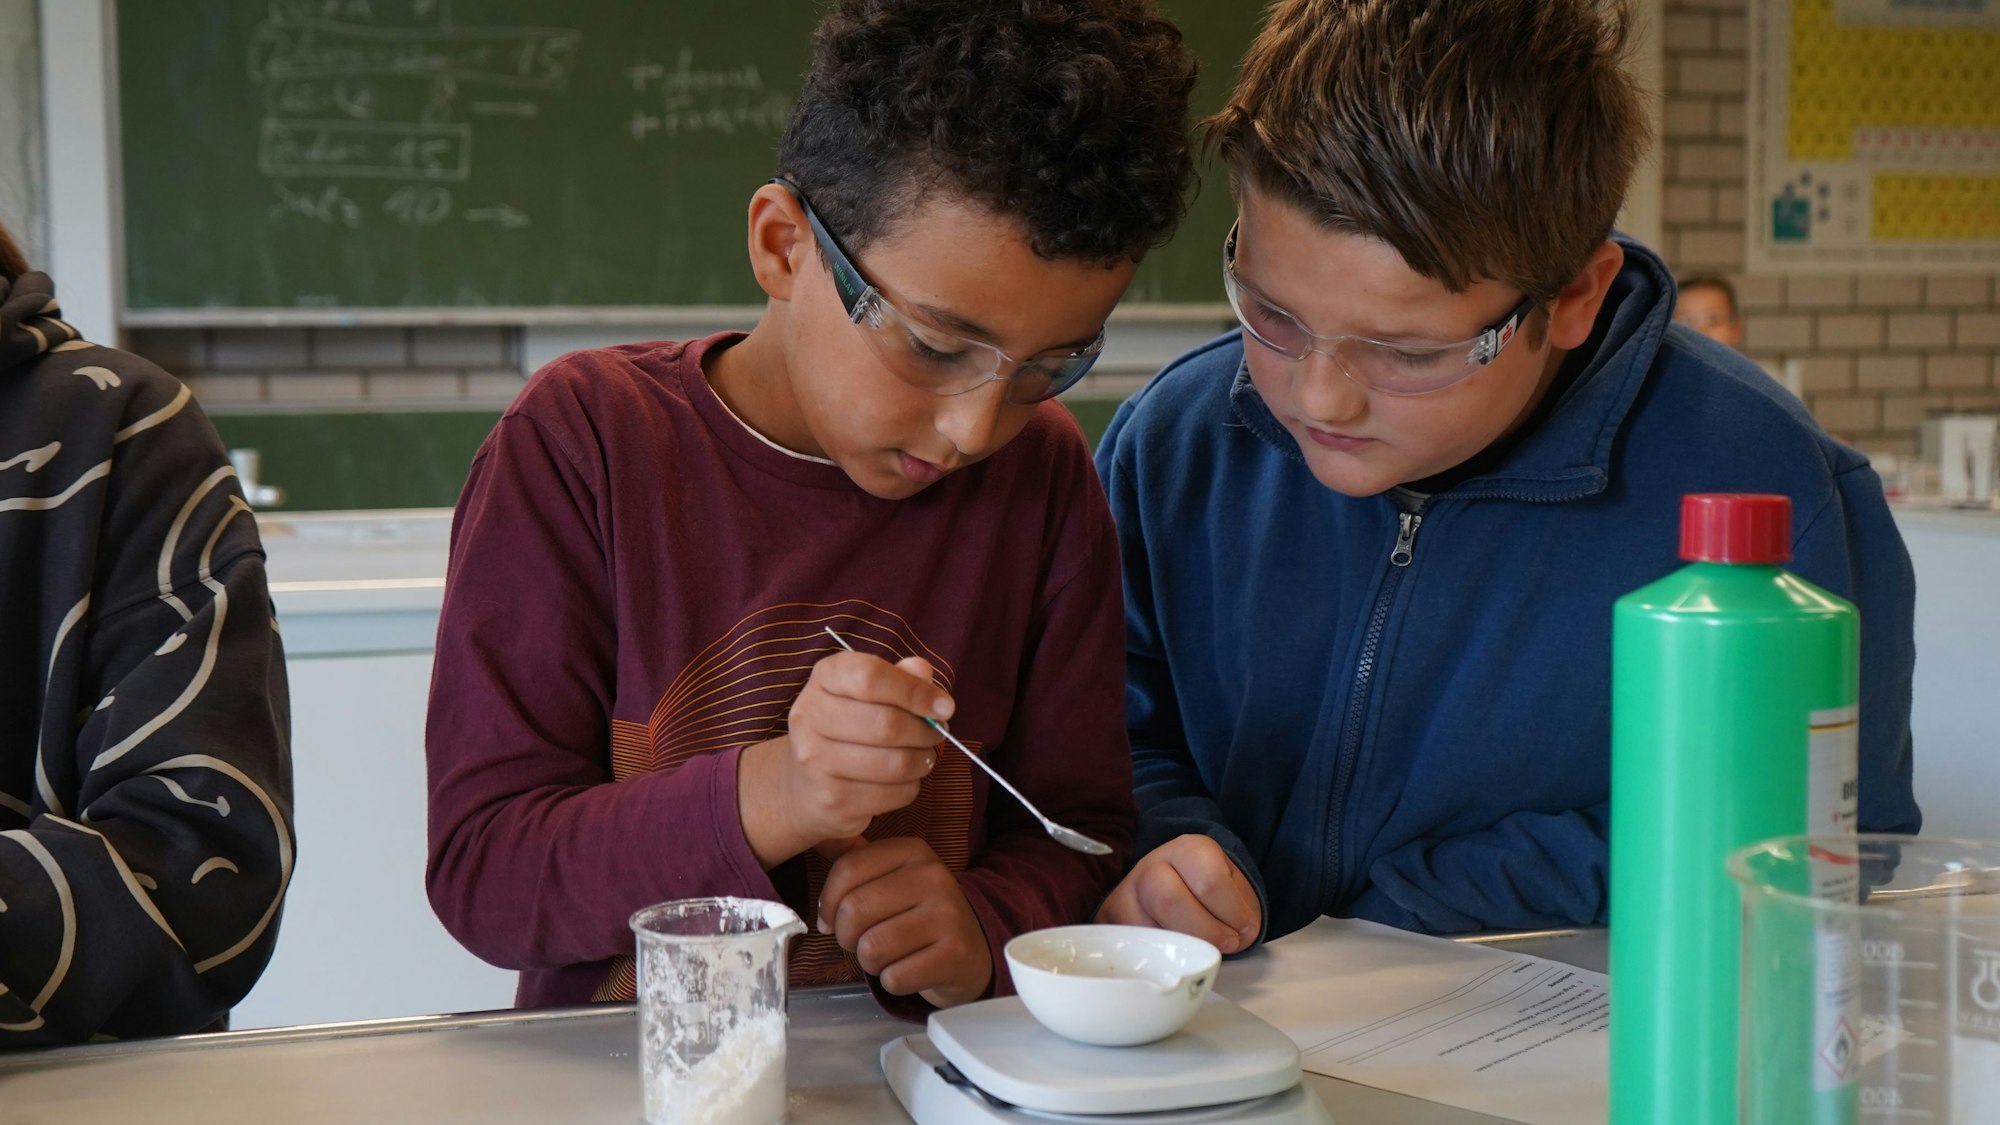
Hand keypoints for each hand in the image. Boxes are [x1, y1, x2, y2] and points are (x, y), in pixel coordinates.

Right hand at [738, 651, 951, 866]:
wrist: (803, 786)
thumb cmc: (848, 728)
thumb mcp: (868, 694)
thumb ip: (899, 677)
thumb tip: (924, 670)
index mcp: (824, 678)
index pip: (870, 676)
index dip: (915, 691)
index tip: (944, 705)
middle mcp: (810, 716)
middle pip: (887, 724)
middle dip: (926, 731)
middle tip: (937, 733)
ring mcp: (816, 761)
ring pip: (896, 763)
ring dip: (923, 761)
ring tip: (923, 756)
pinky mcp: (832, 799)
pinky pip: (895, 793)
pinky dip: (911, 787)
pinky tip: (902, 780)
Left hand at [818, 837, 992, 1007]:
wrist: (974, 949)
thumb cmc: (919, 916)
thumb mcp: (893, 879)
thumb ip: (854, 872)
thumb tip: (821, 886)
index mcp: (913, 851)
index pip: (847, 869)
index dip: (827, 902)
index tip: (832, 918)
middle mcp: (934, 876)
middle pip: (854, 909)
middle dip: (846, 936)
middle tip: (861, 941)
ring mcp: (948, 915)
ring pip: (871, 948)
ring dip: (870, 961)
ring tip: (888, 955)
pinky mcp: (954, 955)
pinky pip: (894, 978)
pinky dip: (892, 982)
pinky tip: (908, 970)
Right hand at [1096, 834, 1261, 953]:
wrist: (1175, 888)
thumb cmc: (1209, 893)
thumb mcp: (1233, 891)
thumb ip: (1240, 912)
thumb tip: (1233, 940)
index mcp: (1187, 850)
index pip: (1209, 880)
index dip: (1232, 912)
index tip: (1245, 929)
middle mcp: (1151, 867)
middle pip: (1169, 901)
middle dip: (1206, 932)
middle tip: (1226, 944)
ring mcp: (1126, 895)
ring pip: (1146, 928)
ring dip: (1182, 950)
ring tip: (1201, 952)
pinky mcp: (1111, 922)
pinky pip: (1132, 947)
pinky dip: (1158, 959)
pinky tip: (1175, 956)